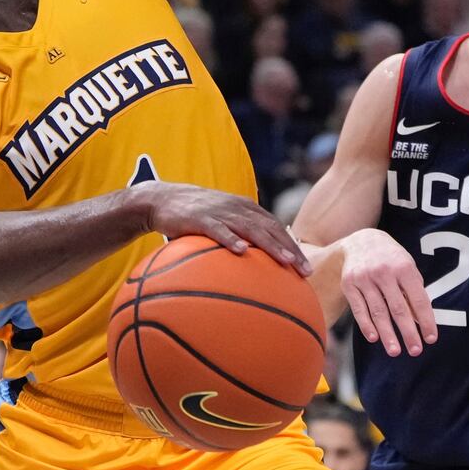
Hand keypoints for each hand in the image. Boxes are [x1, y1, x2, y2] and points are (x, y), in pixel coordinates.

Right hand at [142, 181, 308, 274]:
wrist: (162, 198)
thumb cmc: (194, 216)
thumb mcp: (221, 222)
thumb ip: (237, 237)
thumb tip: (253, 267)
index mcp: (246, 209)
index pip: (276, 227)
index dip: (293, 245)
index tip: (306, 268)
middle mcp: (238, 207)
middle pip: (271, 228)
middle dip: (290, 249)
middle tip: (305, 271)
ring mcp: (220, 212)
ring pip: (251, 228)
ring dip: (270, 244)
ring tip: (284, 261)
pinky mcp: (200, 218)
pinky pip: (218, 229)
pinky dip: (230, 239)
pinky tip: (241, 251)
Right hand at [340, 228, 436, 356]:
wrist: (362, 241)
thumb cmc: (391, 259)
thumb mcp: (407, 268)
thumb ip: (414, 292)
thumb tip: (419, 321)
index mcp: (404, 267)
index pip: (418, 299)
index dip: (426, 321)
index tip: (431, 339)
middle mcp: (384, 272)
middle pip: (398, 308)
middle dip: (408, 332)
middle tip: (415, 351)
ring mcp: (365, 278)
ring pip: (378, 312)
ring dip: (387, 334)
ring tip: (395, 351)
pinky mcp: (349, 284)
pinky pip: (359, 309)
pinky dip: (366, 325)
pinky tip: (374, 338)